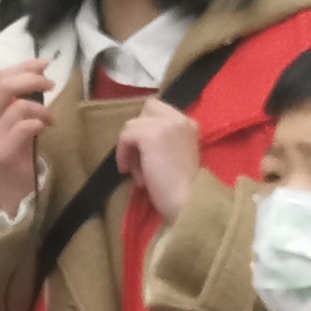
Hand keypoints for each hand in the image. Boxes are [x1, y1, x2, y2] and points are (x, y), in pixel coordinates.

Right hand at [0, 58, 57, 217]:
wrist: (7, 185)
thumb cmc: (11, 148)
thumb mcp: (7, 118)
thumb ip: (14, 97)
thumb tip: (36, 71)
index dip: (22, 67)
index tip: (43, 64)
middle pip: (3, 85)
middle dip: (31, 79)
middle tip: (50, 83)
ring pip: (17, 105)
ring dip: (40, 107)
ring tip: (49, 116)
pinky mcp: (2, 151)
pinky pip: (24, 126)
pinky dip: (39, 122)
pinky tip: (45, 126)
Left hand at [116, 102, 203, 223]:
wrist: (188, 201)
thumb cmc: (180, 188)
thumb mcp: (175, 155)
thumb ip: (163, 141)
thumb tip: (136, 138)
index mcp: (189, 123)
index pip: (158, 109)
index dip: (146, 126)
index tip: (143, 150)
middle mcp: (180, 118)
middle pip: (146, 109)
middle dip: (138, 131)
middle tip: (138, 157)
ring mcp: (166, 124)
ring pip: (132, 124)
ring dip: (130, 147)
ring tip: (137, 171)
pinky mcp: (151, 135)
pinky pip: (126, 136)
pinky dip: (122, 153)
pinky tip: (127, 170)